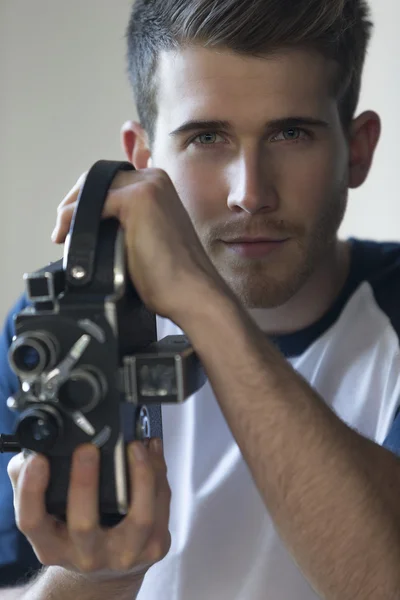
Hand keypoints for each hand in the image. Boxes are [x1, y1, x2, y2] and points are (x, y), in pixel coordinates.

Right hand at [7, 439, 170, 581]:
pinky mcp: (154, 546)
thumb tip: (32, 452)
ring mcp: (124, 554)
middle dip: (85, 482)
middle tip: (87, 448)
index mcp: (52, 546)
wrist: (106, 571)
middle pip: (84, 525)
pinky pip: (162, 507)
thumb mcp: (48, 514)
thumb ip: (33, 484)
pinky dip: (159, 474)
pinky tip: (152, 450)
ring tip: (135, 446)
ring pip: (138, 518)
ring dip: (139, 476)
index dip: (32, 491)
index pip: (33, 522)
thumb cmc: (74, 531)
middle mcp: (87, 556)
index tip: (38, 459)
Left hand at [52, 168, 226, 324]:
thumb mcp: (145, 239)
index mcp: (158, 186)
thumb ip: (125, 224)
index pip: (110, 181)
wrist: (191, 292)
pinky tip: (66, 235)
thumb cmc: (173, 277)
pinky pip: (91, 201)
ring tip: (64, 235)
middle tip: (64, 230)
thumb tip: (93, 228)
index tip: (72, 225)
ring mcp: (148, 186)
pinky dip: (72, 217)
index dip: (85, 201)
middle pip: (98, 180)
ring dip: (72, 210)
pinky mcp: (139, 198)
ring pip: (93, 187)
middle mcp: (154, 179)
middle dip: (76, 203)